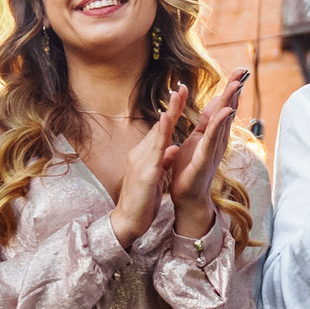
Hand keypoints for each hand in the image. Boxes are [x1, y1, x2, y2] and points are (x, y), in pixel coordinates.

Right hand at [109, 87, 185, 249]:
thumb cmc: (141, 200)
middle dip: (172, 106)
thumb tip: (172, 148)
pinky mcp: (146, 175)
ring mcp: (142, 163)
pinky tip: (165, 125)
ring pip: (157, 135)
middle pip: (159, 127)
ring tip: (177, 98)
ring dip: (168, 115)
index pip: (161, 130)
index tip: (182, 94)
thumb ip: (162, 161)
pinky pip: (154, 153)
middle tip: (182, 86)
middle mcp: (141, 154)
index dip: (172, 112)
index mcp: (146, 155)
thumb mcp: (155, 176)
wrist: (128, 221)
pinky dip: (160, 137)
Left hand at [169, 68, 248, 239]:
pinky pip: (213, 139)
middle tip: (242, 71)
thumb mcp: (195, 141)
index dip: (229, 89)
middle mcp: (216, 140)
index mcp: (211, 134)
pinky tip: (226, 111)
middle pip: (226, 110)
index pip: (221, 106)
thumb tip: (214, 106)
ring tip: (237, 84)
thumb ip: (205, 124)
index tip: (237, 71)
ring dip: (230, 102)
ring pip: (223, 121)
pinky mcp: (205, 160)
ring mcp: (212, 149)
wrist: (187, 198)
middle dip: (234, 90)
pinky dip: (220, 124)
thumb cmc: (189, 171)